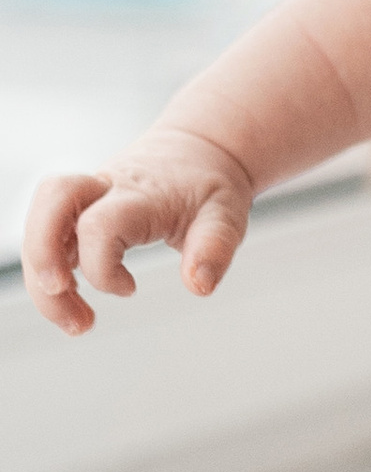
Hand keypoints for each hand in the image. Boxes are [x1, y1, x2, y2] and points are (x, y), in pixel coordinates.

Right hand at [22, 131, 255, 334]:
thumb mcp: (228, 213)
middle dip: (43, 255)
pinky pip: (46, 236)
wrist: (198, 149)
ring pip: (40, 222)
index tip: (132, 289)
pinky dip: (48, 273)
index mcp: (141, 193)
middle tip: (62, 294)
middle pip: (52, 202)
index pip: (100, 225)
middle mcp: (105, 188)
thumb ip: (215, 247)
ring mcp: (87, 196)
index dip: (102, 268)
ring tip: (75, 322)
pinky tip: (70, 300)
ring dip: (41, 278)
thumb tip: (198, 285)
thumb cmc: (209, 183)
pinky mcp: (79, 209)